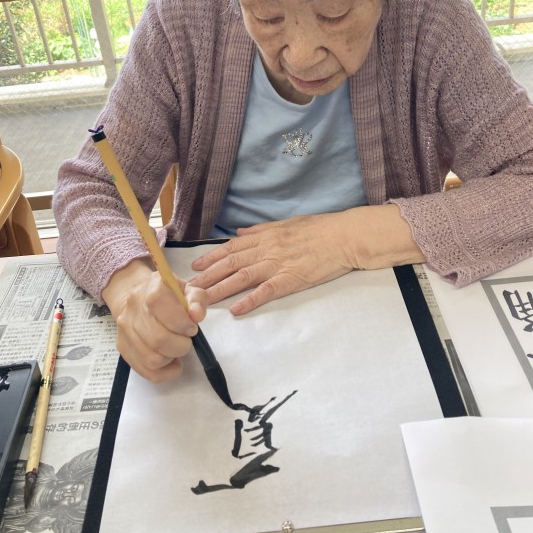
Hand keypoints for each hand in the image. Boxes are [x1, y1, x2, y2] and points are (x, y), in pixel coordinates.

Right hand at [102, 259, 208, 382]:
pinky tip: (172, 361)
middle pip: (157, 338)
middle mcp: (133, 308)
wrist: (140, 298)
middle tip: (187, 340)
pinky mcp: (123, 348)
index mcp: (151, 288)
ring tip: (177, 348)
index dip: (180, 321)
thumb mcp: (188, 290)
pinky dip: (165, 372)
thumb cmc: (169, 295)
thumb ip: (197, 300)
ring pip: (152, 359)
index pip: (159, 303)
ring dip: (172, 358)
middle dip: (181, 345)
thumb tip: (196, 315)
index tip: (191, 328)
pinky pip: (146, 371)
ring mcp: (125, 330)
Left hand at [187, 213, 355, 315]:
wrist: (344, 236)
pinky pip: (266, 291)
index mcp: (266, 236)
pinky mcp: (291, 279)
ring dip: (219, 289)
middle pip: (230, 264)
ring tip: (202, 301)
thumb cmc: (320, 229)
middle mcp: (267, 249)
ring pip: (241, 278)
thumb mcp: (287, 223)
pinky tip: (236, 309)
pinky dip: (250, 300)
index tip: (195, 266)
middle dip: (207, 277)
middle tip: (188, 289)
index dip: (211, 257)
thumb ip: (262, 230)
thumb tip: (240, 233)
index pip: (231, 248)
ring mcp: (278, 264)